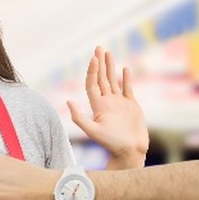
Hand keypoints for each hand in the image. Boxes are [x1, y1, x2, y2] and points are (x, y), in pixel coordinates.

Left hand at [67, 47, 147, 167]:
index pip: (93, 84)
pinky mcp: (131, 106)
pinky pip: (127, 89)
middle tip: (98, 47)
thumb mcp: (93, 131)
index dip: (92, 71)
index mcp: (98, 106)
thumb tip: (67, 101)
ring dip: (111, 67)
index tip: (93, 58)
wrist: (129, 152)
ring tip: (108, 53)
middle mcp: (107, 102)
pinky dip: (126, 79)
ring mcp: (119, 103)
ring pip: (113, 81)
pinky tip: (124, 69)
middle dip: (100, 63)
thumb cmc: (111, 144)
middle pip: (102, 78)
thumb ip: (79, 117)